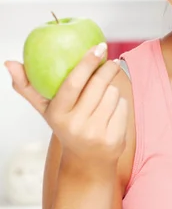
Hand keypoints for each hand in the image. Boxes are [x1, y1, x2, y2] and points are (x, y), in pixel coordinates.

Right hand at [4, 43, 127, 171]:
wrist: (86, 161)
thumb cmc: (66, 125)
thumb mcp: (46, 109)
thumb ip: (28, 86)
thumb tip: (9, 63)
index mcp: (57, 114)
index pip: (73, 83)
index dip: (87, 62)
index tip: (98, 47)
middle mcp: (75, 125)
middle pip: (98, 85)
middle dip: (107, 69)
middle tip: (109, 61)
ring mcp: (95, 134)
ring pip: (113, 94)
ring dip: (112, 89)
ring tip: (104, 95)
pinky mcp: (113, 139)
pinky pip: (123, 107)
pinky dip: (120, 104)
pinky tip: (112, 110)